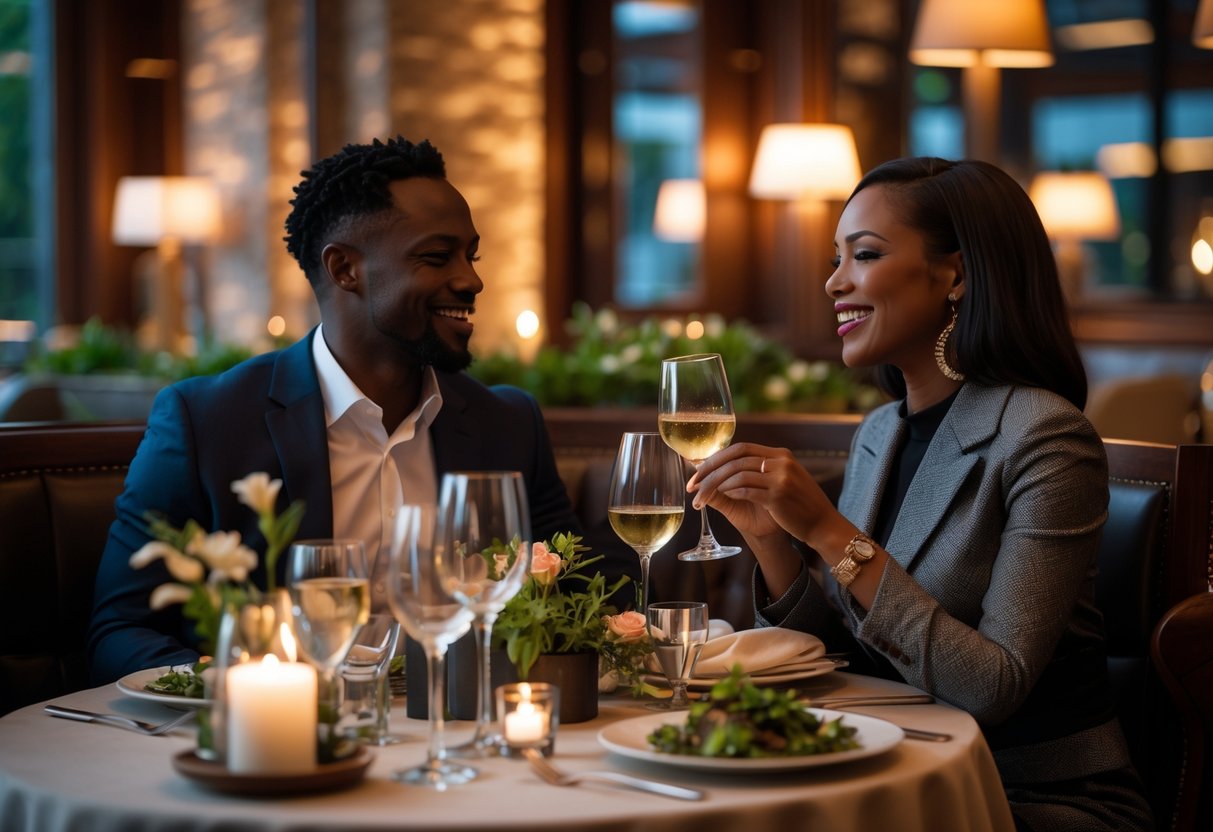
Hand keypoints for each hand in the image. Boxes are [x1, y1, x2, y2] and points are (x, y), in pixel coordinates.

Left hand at [687, 443, 837, 547]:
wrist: (822, 525)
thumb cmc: (797, 506)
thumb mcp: (779, 483)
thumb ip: (755, 474)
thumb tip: (716, 473)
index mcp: (779, 454)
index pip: (740, 448)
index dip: (716, 458)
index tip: (698, 470)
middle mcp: (781, 461)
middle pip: (735, 458)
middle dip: (709, 471)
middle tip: (692, 484)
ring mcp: (781, 477)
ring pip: (737, 475)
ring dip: (714, 487)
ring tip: (701, 499)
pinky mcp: (779, 495)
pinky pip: (746, 490)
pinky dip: (730, 493)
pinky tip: (722, 499)